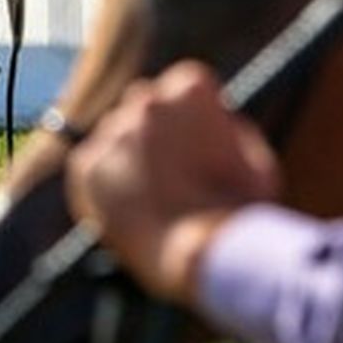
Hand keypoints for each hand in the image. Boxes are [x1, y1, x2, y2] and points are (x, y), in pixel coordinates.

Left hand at [64, 61, 280, 303]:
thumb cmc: (241, 210)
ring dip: (131, 155)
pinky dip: (107, 182)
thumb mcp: (255, 158)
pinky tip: (134, 205)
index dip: (194, 118)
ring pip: (117, 135)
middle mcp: (145, 100)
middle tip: (173, 169)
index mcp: (190, 88)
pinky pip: (94, 165)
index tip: (197, 141)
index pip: (185, 86)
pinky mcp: (86, 164)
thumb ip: (229, 129)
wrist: (206, 255)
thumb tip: (213, 120)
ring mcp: (112, 130)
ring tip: (157, 196)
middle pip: (146, 104)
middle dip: (157, 129)